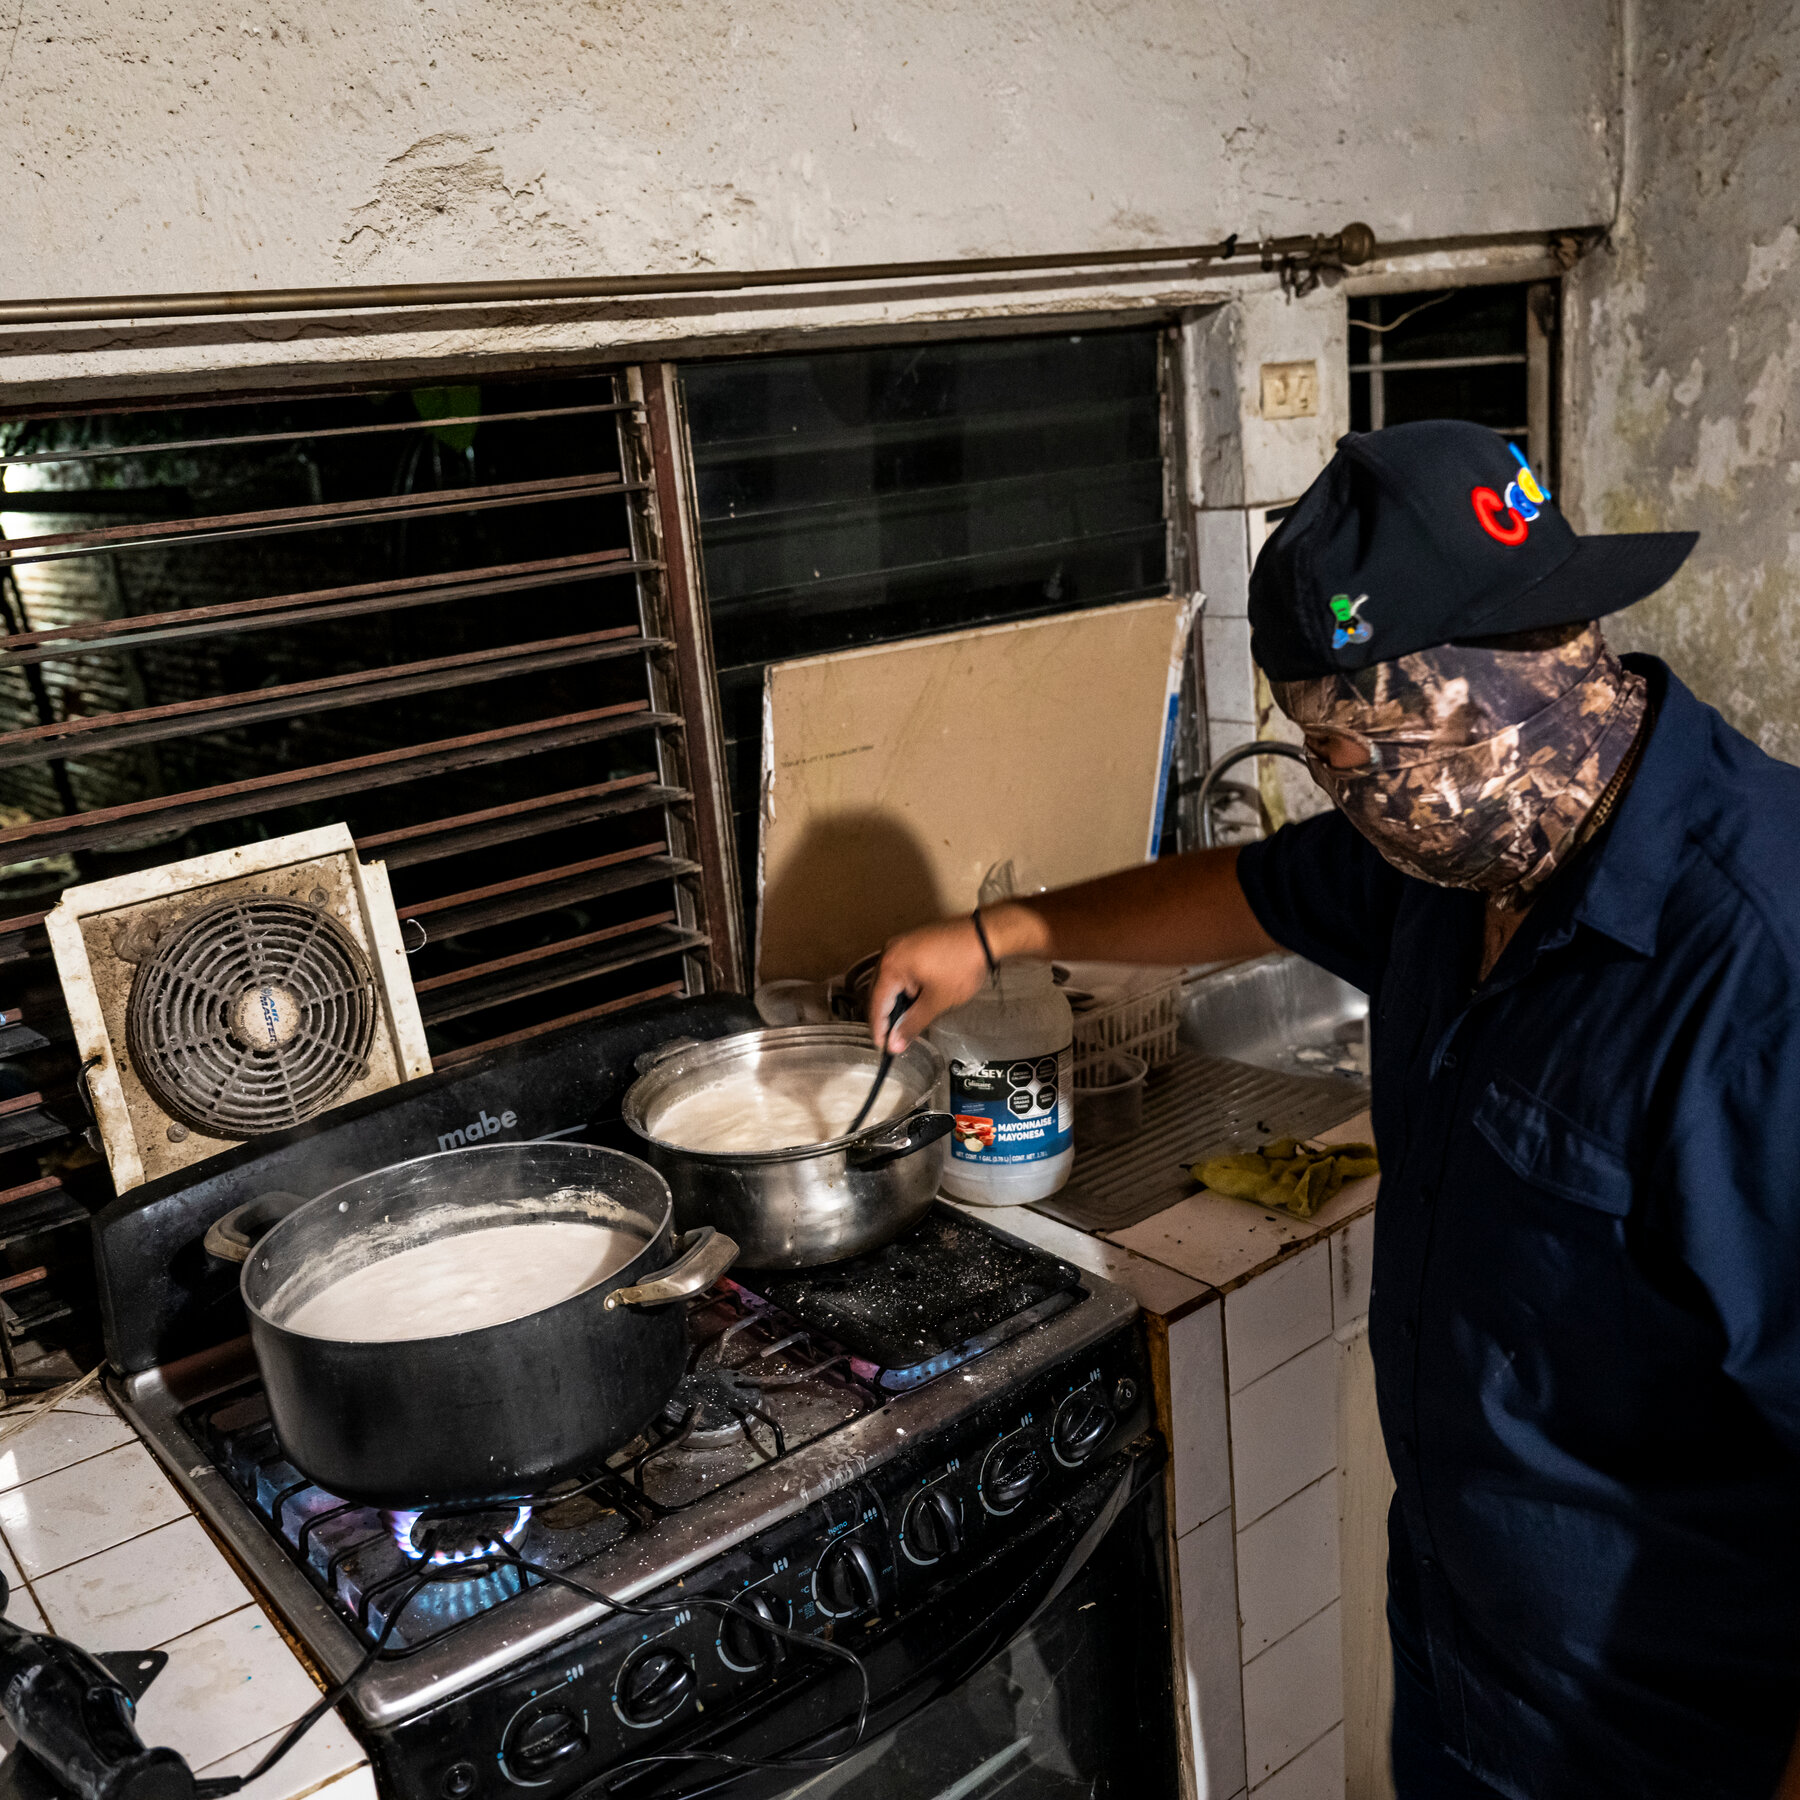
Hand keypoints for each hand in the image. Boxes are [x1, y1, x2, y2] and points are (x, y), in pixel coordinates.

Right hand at [868, 905, 1045, 1051]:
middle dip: (886, 1017)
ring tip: (906, 1023)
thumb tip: (895, 1044)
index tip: (885, 1048)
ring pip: (890, 982)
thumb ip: (912, 1024)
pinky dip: (904, 988)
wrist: (984, 935)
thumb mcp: (936, 1001)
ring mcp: (901, 945)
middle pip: (879, 992)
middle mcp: (890, 952)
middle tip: (895, 1040)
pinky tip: (915, 1001)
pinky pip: (900, 971)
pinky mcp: (913, 944)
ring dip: (896, 1003)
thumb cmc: (962, 965)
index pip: (876, 1004)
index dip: (880, 1030)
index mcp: (891, 965)